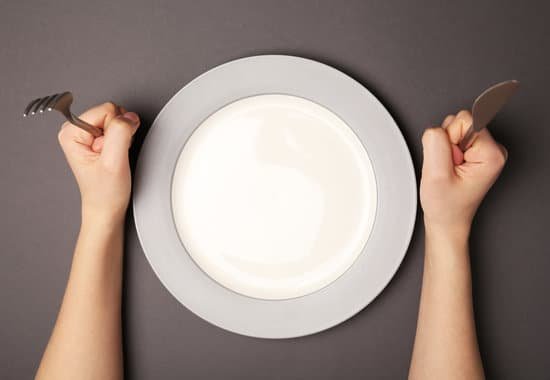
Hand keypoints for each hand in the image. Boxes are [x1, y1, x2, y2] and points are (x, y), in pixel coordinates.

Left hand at [58, 102, 139, 222]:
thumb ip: (120, 133)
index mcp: (71, 132)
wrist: (107, 208)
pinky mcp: (98, 139)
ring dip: (123, 138)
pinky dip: (124, 141)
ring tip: (114, 156)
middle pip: (112, 112)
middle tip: (114, 154)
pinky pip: (120, 128)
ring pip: (118, 119)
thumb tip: (129, 116)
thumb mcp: (114, 162)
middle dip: (120, 133)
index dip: (117, 130)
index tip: (112, 149)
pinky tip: (117, 155)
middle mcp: (76, 130)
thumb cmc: (104, 193)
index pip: (107, 110)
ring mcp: (88, 134)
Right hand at [420, 110, 506, 236]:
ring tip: (449, 170)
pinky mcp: (476, 152)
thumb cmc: (446, 206)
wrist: (447, 220)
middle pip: (460, 122)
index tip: (450, 161)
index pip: (463, 120)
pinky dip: (446, 152)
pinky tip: (450, 168)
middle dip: (446, 143)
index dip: (447, 139)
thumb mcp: (435, 174)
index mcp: (491, 153)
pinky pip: (454, 137)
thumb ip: (436, 142)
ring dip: (445, 149)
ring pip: (455, 128)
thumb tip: (438, 127)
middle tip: (448, 167)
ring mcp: (485, 150)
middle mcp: (493, 149)